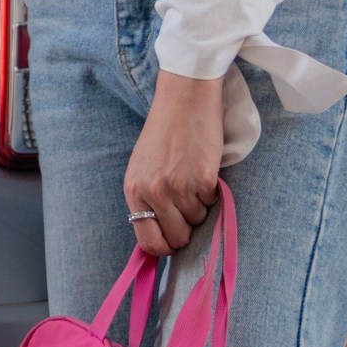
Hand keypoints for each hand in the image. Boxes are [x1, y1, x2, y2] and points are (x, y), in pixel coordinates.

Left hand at [124, 71, 225, 254]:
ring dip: (200, 205)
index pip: (148, 242)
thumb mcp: (142, 168)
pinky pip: (212, 203)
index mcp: (133, 190)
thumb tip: (160, 234)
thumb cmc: (164, 133)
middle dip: (187, 227)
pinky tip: (203, 168)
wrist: (183, 99)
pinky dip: (212, 192)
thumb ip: (146, 199)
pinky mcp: (202, 179)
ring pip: (198, 220)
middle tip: (188, 203)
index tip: (174, 240)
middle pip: (177, 237)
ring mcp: (177, 187)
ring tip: (193, 177)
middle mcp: (152, 192)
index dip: (165, 247)